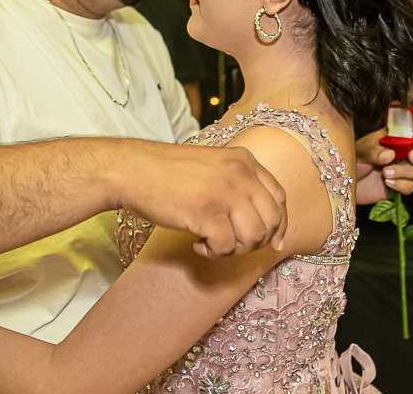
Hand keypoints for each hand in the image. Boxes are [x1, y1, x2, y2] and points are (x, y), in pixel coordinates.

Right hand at [117, 143, 287, 258]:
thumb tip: (264, 227)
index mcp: (244, 160)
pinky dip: (214, 253)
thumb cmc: (168, 173)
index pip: (279, 197)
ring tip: (212, 244)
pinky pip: (227, 246)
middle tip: (232, 245)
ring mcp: (225, 192)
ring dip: (234, 249)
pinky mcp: (207, 212)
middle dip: (256, 241)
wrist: (133, 170)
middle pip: (271, 220)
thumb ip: (238, 185)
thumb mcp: (213, 166)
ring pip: (253, 237)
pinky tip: (197, 245)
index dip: (279, 224)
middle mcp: (240, 174)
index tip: (272, 241)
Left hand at [354, 108, 412, 202]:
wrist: (344, 187)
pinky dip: (401, 185)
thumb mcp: (359, 152)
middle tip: (412, 157)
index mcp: (390, 137)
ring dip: (403, 171)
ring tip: (385, 173)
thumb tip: (390, 155)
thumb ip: (373, 151)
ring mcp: (400, 168)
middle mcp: (399, 151)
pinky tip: (388, 183)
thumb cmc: (350, 163)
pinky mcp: (399, 185)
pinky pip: (410, 185)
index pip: (407, 123)